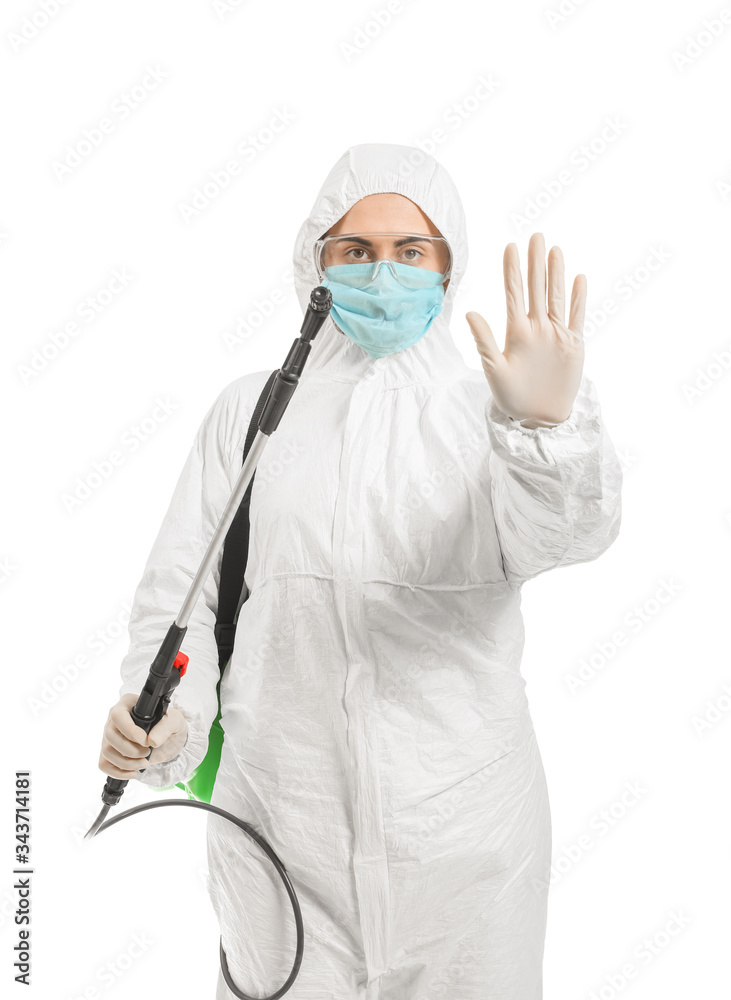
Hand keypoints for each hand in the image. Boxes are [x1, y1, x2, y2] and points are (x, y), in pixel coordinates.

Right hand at [98, 692, 188, 779]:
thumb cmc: (169, 723)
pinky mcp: (111, 752)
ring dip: (126, 763)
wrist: (171, 738)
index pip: (118, 716)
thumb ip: (165, 727)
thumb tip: (152, 740)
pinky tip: (133, 772)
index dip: (130, 732)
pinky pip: (104, 764)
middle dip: (131, 750)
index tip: (146, 741)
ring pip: (107, 752)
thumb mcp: (175, 720)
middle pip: (110, 737)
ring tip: (144, 763)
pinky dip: (118, 772)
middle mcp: (115, 719)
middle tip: (147, 752)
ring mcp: (110, 736)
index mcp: (127, 704)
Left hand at [465, 232, 585, 424]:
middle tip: (535, 236)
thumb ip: (484, 341)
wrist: (538, 418)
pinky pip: (576, 316)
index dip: (512, 270)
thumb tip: (470, 312)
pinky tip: (578, 278)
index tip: (510, 246)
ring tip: (555, 250)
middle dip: (535, 263)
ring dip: (556, 274)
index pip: (513, 294)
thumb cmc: (511, 397)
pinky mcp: (572, 344)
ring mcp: (555, 334)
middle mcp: (536, 328)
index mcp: (516, 332)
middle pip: (536, 288)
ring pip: (555, 297)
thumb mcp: (494, 370)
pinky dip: (578, 298)